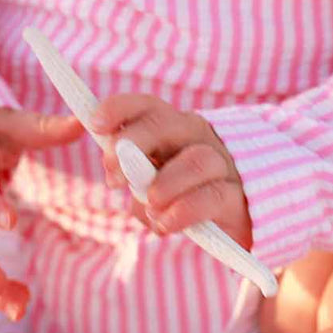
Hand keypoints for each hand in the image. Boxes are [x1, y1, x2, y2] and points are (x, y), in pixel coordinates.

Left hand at [89, 94, 252, 251]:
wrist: (231, 226)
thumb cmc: (181, 199)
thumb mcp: (150, 186)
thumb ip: (133, 179)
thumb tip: (122, 179)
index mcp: (172, 128)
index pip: (147, 106)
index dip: (120, 108)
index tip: (95, 124)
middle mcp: (198, 138)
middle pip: (166, 122)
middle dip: (135, 144)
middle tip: (114, 177)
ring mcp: (222, 164)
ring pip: (196, 159)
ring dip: (166, 182)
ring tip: (150, 205)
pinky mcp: (237, 197)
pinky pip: (212, 196)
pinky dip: (184, 210)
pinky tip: (165, 224)